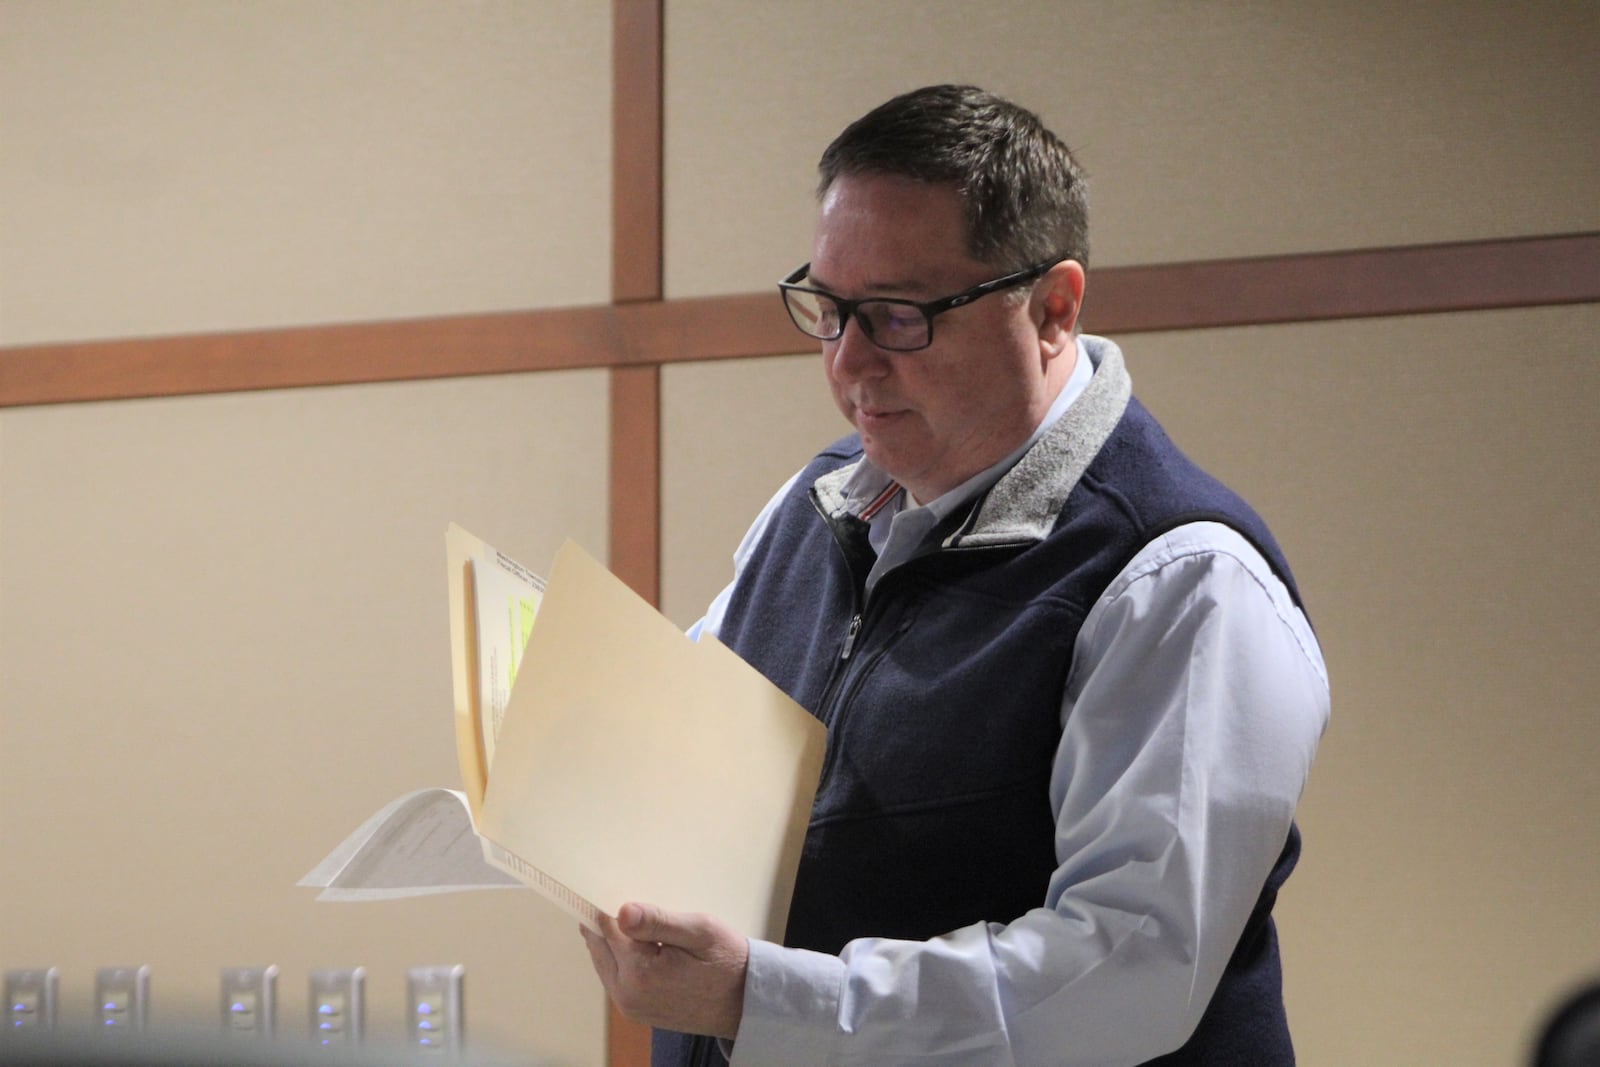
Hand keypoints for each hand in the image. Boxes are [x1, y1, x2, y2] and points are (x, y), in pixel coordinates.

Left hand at [581, 902, 748, 1039]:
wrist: (745, 1004)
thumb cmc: (727, 962)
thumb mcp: (700, 932)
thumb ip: (658, 921)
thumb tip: (622, 912)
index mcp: (640, 972)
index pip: (605, 928)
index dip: (603, 904)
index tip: (604, 885)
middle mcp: (627, 994)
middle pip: (598, 947)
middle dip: (604, 922)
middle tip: (614, 895)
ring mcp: (630, 1006)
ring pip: (603, 962)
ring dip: (611, 940)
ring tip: (630, 918)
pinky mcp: (636, 1011)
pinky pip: (615, 978)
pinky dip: (620, 957)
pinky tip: (637, 942)